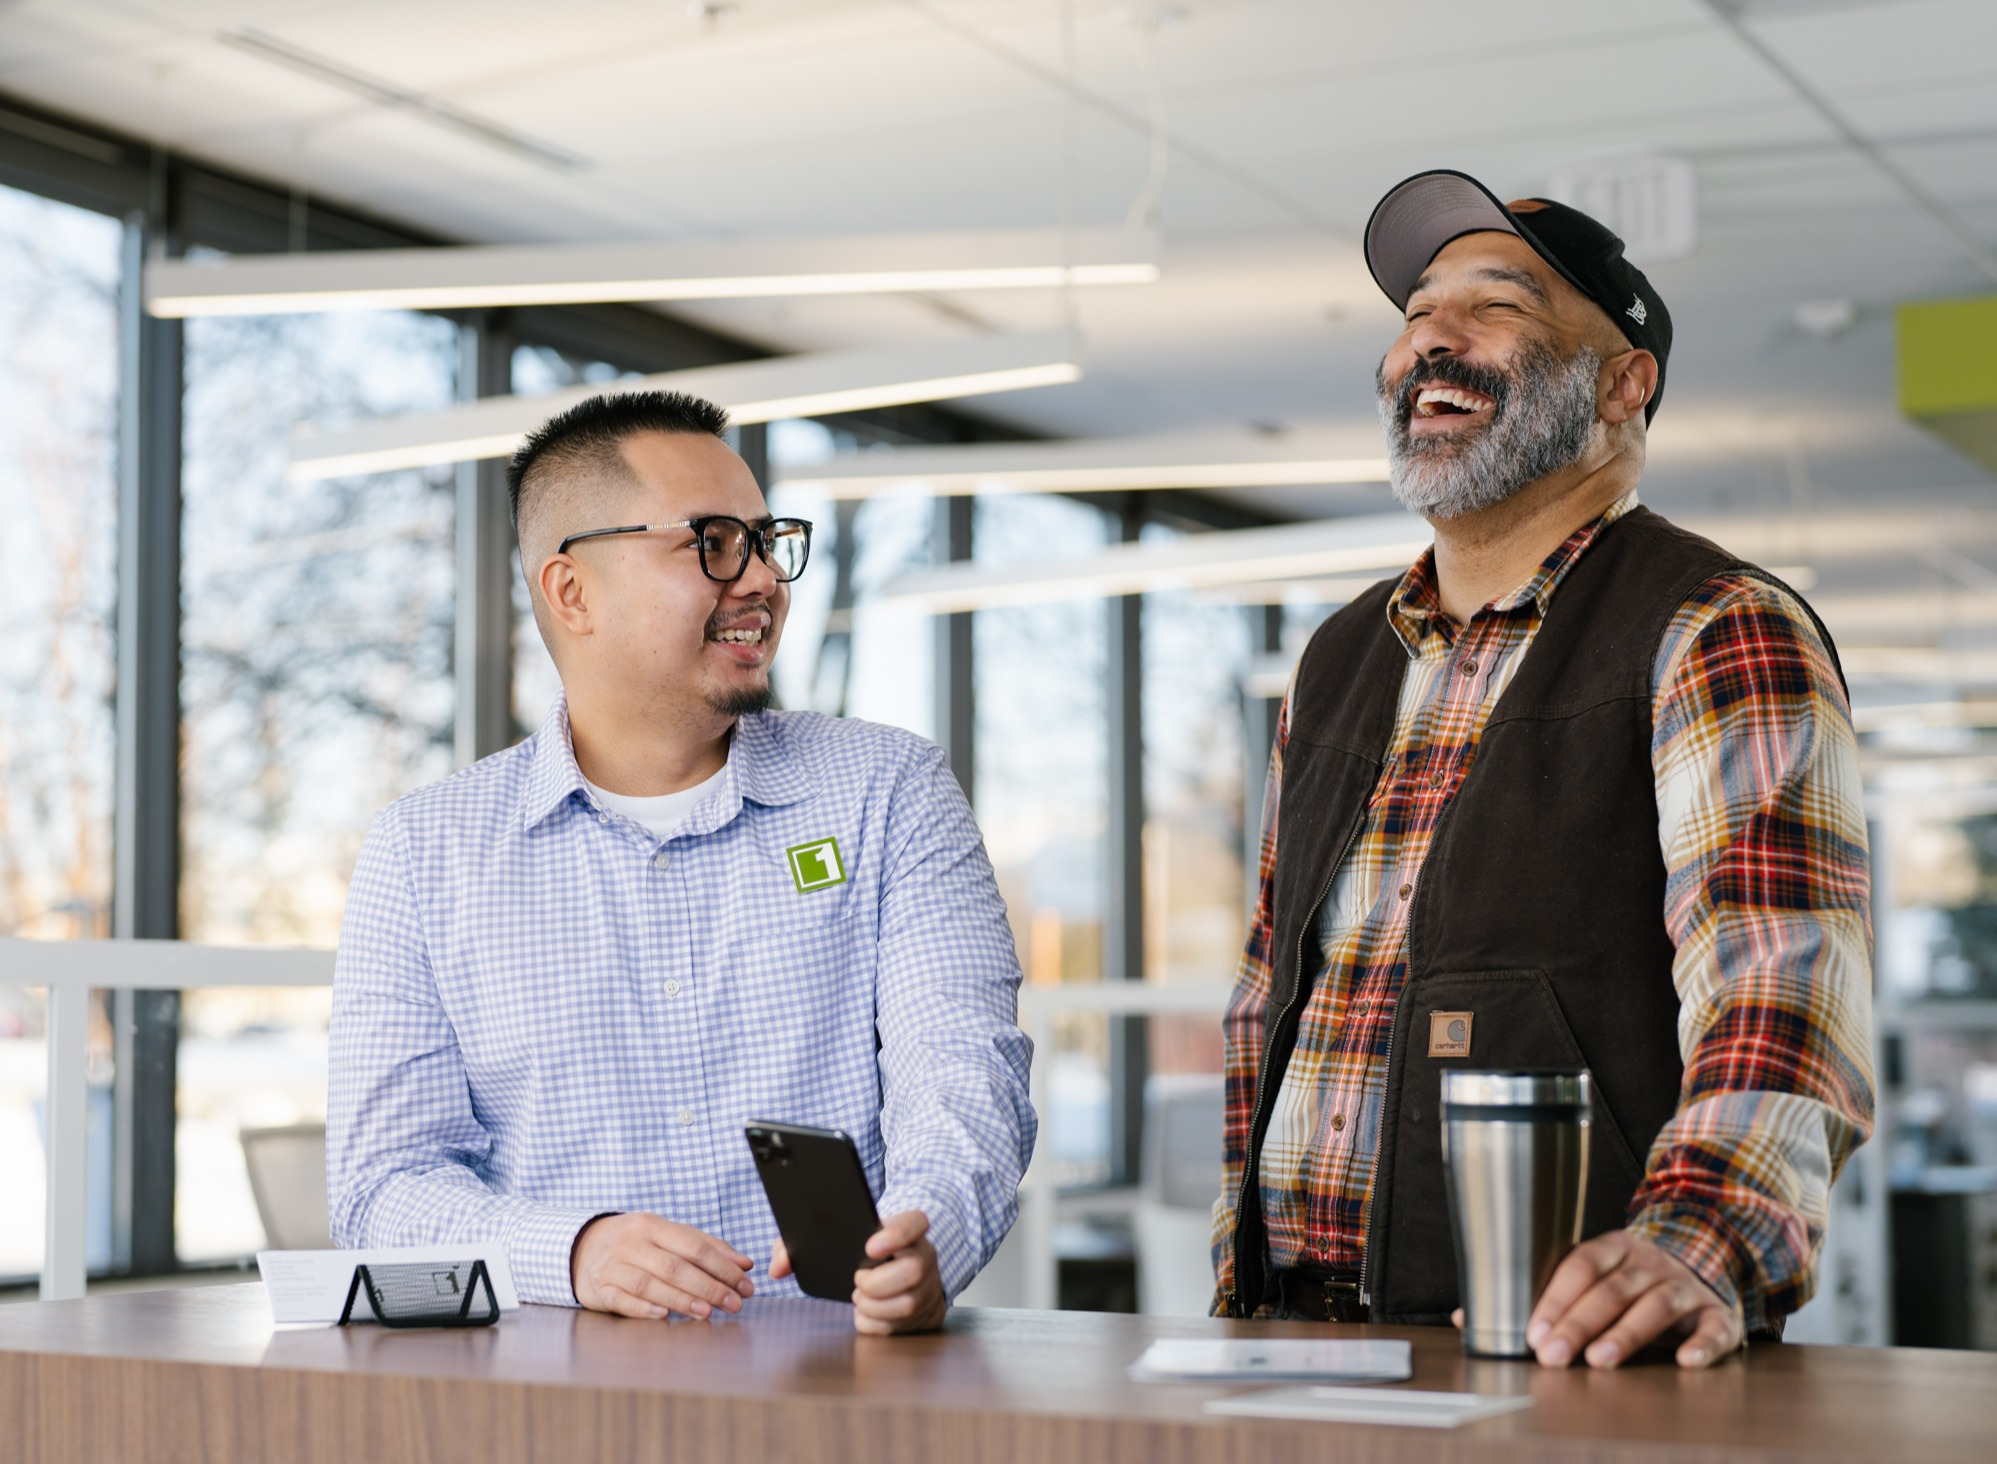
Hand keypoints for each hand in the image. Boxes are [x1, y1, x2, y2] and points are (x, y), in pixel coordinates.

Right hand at [570, 1213, 754, 1319]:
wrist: (582, 1247)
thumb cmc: (637, 1243)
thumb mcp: (668, 1235)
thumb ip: (706, 1246)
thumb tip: (745, 1264)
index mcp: (652, 1225)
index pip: (694, 1245)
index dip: (723, 1266)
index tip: (745, 1285)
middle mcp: (631, 1242)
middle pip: (674, 1266)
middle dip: (708, 1287)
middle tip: (733, 1304)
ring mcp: (612, 1265)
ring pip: (649, 1284)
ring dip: (681, 1300)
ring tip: (707, 1313)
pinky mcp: (598, 1288)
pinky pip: (621, 1300)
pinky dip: (643, 1308)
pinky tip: (664, 1315)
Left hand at [772, 1210, 945, 1334]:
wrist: (897, 1266)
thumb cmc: (858, 1250)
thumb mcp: (834, 1236)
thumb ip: (797, 1245)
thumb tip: (776, 1268)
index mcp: (909, 1228)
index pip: (915, 1222)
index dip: (896, 1234)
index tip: (868, 1247)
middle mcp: (925, 1256)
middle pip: (914, 1269)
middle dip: (877, 1283)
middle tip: (856, 1282)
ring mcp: (930, 1286)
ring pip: (908, 1304)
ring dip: (874, 1307)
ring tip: (858, 1297)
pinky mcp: (927, 1314)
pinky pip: (902, 1327)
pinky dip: (875, 1326)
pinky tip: (864, 1314)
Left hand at [1516, 1229, 1741, 1369]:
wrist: (1706, 1259)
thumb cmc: (1637, 1280)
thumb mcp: (1603, 1273)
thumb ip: (1565, 1295)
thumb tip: (1502, 1329)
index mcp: (1617, 1247)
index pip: (1581, 1267)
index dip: (1556, 1299)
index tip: (1535, 1334)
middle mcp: (1652, 1263)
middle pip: (1612, 1290)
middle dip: (1579, 1324)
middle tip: (1553, 1354)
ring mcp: (1687, 1286)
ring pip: (1656, 1306)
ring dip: (1626, 1334)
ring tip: (1599, 1359)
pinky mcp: (1717, 1314)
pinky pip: (1713, 1328)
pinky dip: (1703, 1345)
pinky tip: (1686, 1361)